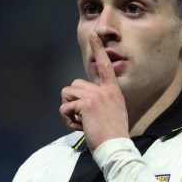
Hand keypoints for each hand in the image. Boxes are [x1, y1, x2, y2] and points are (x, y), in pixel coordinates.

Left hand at [60, 35, 128, 149]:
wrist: (116, 147)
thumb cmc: (113, 135)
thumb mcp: (113, 113)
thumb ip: (101, 102)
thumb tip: (82, 102)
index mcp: (113, 91)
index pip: (105, 66)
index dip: (98, 49)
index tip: (94, 34)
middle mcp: (105, 90)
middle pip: (74, 85)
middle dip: (72, 101)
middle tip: (83, 118)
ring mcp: (95, 96)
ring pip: (67, 94)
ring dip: (68, 110)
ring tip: (81, 122)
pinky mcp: (86, 104)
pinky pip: (64, 108)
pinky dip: (67, 120)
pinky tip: (80, 127)